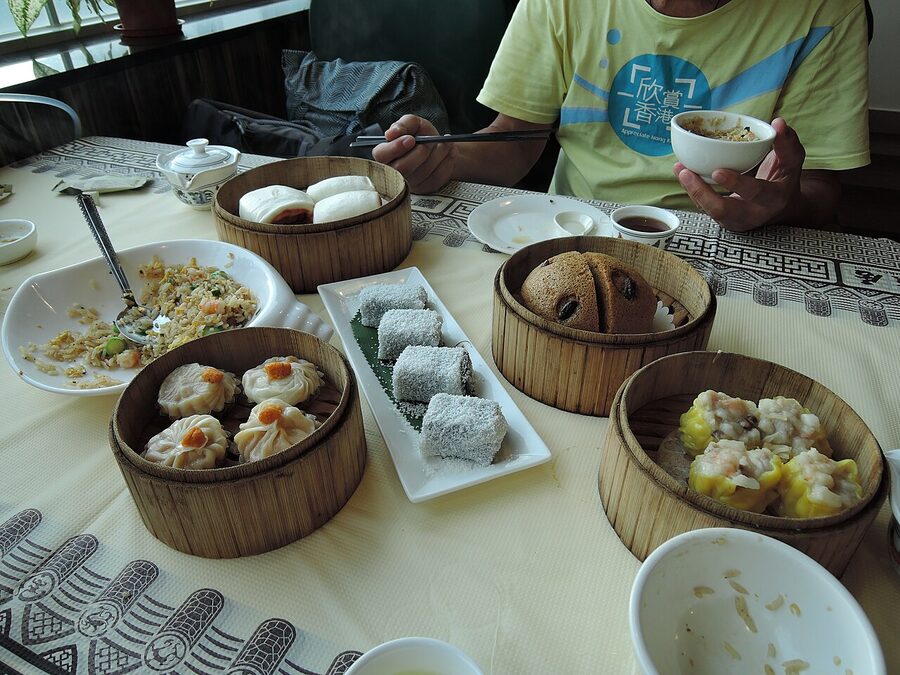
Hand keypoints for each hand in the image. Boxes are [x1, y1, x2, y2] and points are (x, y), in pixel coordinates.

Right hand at [371, 114, 456, 193]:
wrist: (439, 145)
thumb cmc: (422, 135)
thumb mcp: (413, 123)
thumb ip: (403, 124)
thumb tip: (391, 133)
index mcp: (385, 154)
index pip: (381, 156)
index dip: (395, 148)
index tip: (411, 139)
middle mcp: (394, 171)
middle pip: (402, 168)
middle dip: (420, 152)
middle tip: (429, 142)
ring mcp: (409, 183)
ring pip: (423, 172)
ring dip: (438, 154)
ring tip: (445, 143)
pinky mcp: (425, 188)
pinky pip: (437, 177)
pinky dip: (447, 161)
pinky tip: (450, 151)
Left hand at [673, 118, 804, 231]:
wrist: (780, 207)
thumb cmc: (784, 179)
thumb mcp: (792, 162)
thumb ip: (787, 142)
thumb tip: (778, 122)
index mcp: (772, 199)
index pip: (755, 192)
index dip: (736, 183)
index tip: (718, 171)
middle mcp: (751, 214)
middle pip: (722, 210)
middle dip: (701, 193)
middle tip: (687, 172)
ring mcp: (734, 220)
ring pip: (708, 209)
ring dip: (691, 189)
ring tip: (679, 168)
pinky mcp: (721, 218)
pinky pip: (704, 205)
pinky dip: (692, 189)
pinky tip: (682, 171)